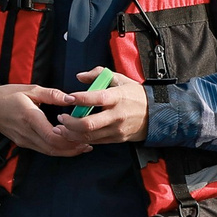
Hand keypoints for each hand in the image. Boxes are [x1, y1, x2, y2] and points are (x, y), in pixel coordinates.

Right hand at [0, 83, 88, 156]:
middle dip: (73, 148)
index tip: (81, 132)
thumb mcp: (30, 89)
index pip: (52, 135)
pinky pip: (44, 150)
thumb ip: (53, 95)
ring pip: (50, 152)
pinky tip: (68, 145)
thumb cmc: (7, 95)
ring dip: (67, 151)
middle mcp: (27, 133)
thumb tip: (72, 98)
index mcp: (29, 117)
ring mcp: (24, 140)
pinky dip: (57, 150)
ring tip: (83, 145)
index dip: (68, 137)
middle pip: (53, 148)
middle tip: (89, 142)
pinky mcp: (24, 143)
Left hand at [24, 67, 149, 147]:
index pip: (96, 98)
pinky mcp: (116, 139)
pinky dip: (81, 139)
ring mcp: (117, 129)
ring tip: (61, 127)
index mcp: (118, 97)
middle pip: (89, 124)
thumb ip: (98, 74)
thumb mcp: (119, 79)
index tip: (67, 98)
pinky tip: (72, 134)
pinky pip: (95, 142)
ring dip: (71, 133)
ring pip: (89, 136)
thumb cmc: (134, 95)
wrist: (155, 114)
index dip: (80, 99)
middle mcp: (117, 115)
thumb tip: (79, 76)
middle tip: (60, 117)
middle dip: (70, 123)